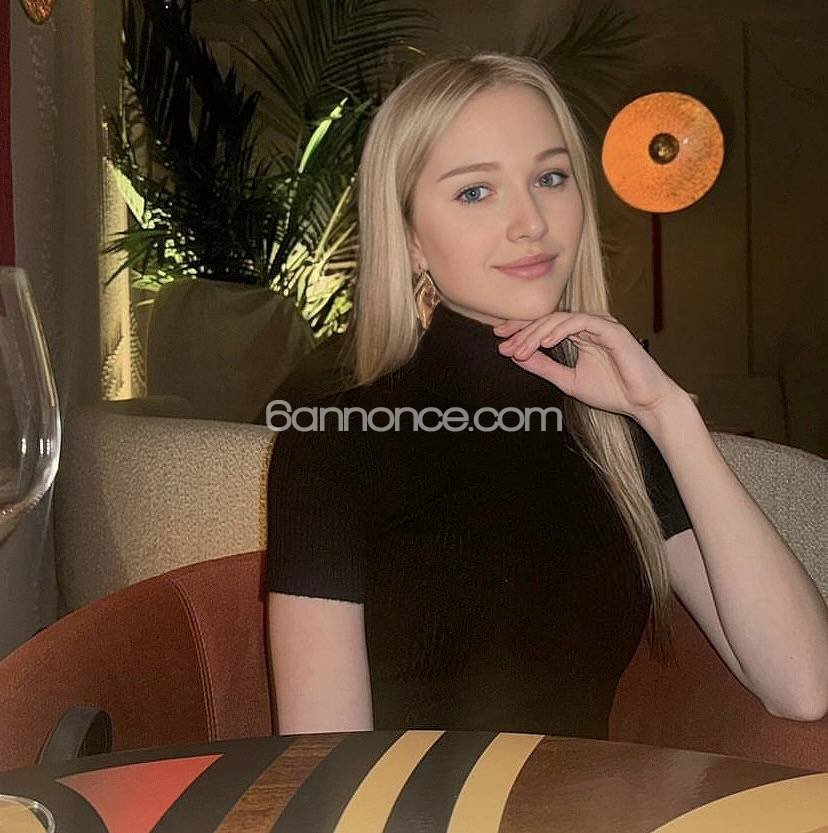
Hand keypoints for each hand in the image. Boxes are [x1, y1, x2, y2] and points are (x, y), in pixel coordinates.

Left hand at [494, 311, 683, 424]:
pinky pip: (581, 322)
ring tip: (521, 349)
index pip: (544, 327)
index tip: (500, 341)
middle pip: (548, 320)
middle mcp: (587, 326)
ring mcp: (600, 325)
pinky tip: (545, 341)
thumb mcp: (568, 381)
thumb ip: (544, 367)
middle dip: (523, 332)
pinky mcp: (611, 329)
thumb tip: (517, 357)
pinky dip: (561, 329)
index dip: (521, 331)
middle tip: (504, 345)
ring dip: (537, 333)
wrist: (643, 403)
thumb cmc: (612, 392)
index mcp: (578, 335)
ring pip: (560, 319)